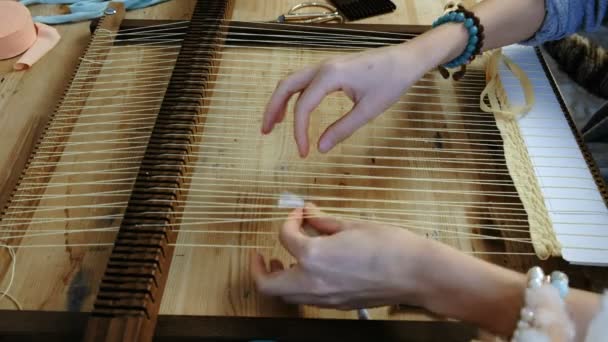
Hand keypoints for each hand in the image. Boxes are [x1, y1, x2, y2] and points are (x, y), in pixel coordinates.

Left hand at [250, 203, 431, 309]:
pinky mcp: (336, 305)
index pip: (285, 237)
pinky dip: (298, 286)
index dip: (290, 220)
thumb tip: (308, 213)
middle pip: (268, 284)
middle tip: (260, 254)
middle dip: (258, 268)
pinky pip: (306, 298)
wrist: (416, 273)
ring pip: (285, 295)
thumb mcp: (351, 225)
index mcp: (314, 256)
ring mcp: (324, 297)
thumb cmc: (389, 246)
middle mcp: (313, 282)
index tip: (299, 213)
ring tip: (282, 262)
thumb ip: (323, 221)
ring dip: (278, 279)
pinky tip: (308, 271)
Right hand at [261, 44, 429, 156]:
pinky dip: (293, 96)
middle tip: (265, 132)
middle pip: (286, 86)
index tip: (304, 152)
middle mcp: (323, 67)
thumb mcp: (368, 110)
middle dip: (272, 109)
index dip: (299, 131)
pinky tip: (294, 111)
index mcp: (330, 75)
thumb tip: (321, 148)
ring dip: (280, 101)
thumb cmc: (391, 81)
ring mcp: (326, 66)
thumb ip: (342, 129)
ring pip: (292, 82)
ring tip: (274, 124)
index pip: (303, 106)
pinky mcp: (331, 69)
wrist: (406, 60)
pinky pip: (304, 81)